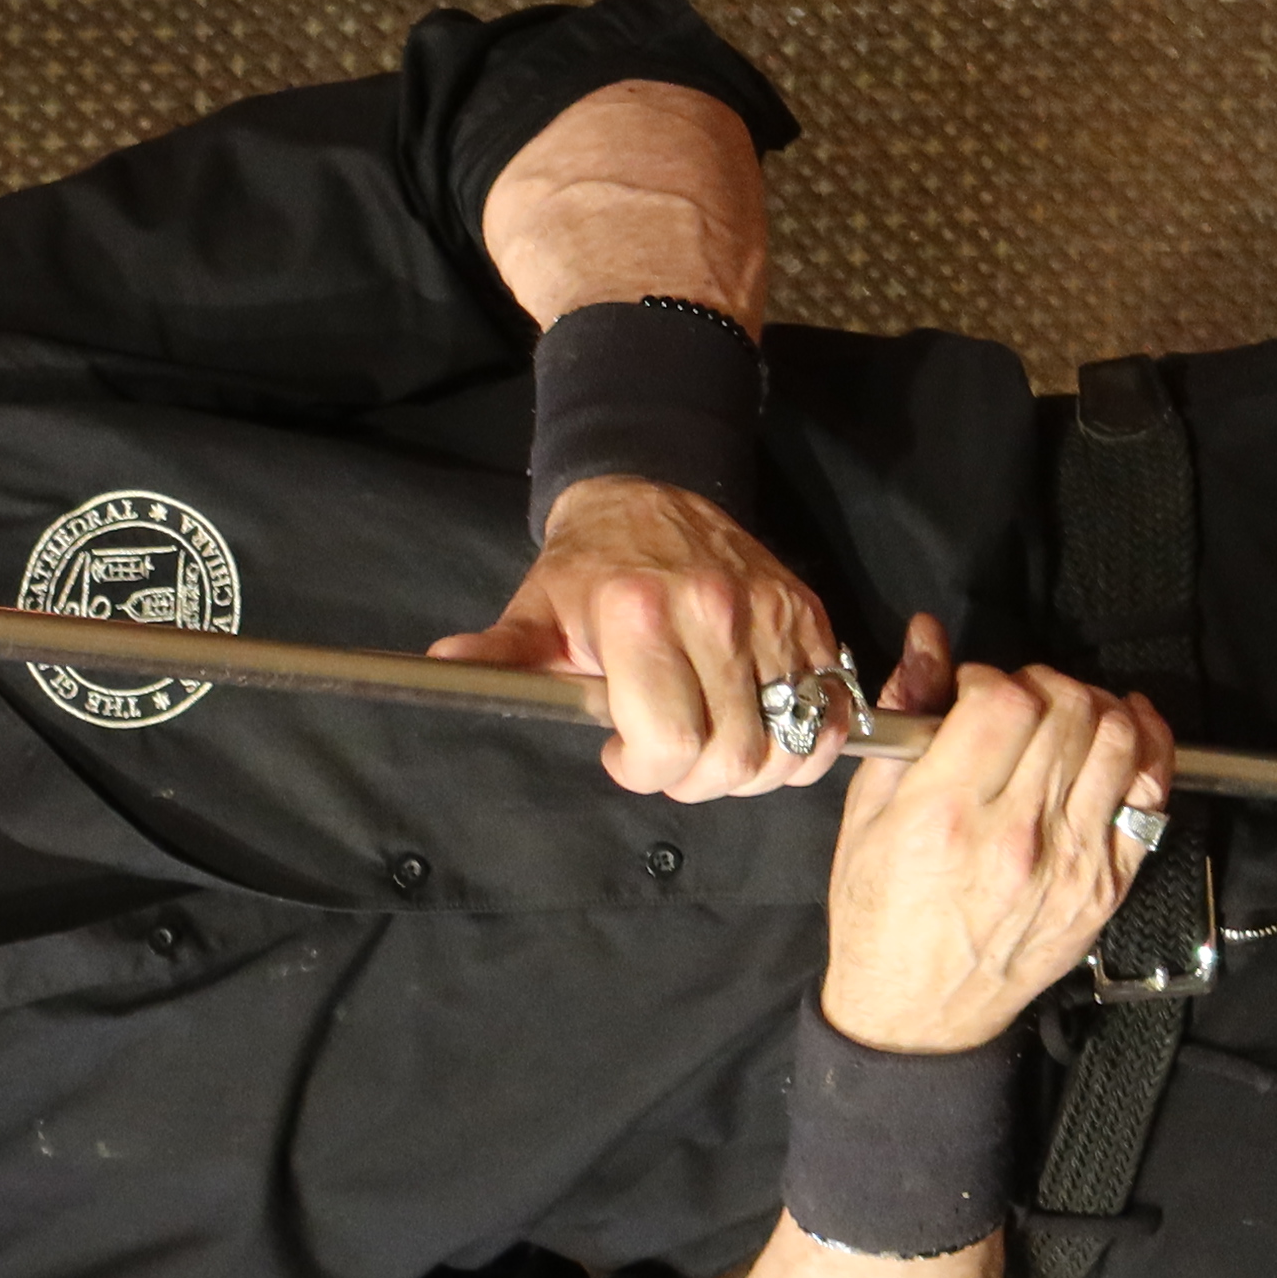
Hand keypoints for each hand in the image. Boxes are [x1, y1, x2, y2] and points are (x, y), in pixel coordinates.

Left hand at [430, 477, 851, 802]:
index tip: (624, 757)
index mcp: (640, 615)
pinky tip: (762, 733)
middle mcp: (715, 612)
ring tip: (713, 748)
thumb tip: (443, 666)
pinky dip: (807, 743)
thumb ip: (500, 654)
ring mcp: (771, 615)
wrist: (650, 495)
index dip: (648, 773)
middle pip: (735, 754)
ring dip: (753, 770)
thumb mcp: (535, 613)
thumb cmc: (586, 571)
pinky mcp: (811, 616)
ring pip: (791, 741)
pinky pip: (833, 710)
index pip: (670, 740)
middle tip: (669, 761)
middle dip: (697, 782)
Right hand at [819, 646, 1177, 1053]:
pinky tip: (1127, 726)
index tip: (974, 691)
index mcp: (945, 817)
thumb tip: (927, 645)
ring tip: (1065, 713)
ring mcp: (1073, 860)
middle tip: (1018, 700)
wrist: (918, 1014)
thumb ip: (902, 726)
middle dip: (1043, 685)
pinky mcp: (1110, 881)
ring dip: (1094, 706)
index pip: (1005, 704)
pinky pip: (1153, 793)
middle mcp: (1017, 836)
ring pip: (1118, 740)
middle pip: (1067, 712)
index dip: (994, 677)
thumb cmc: (879, 918)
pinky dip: (1150, 744)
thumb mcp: (863, 820)